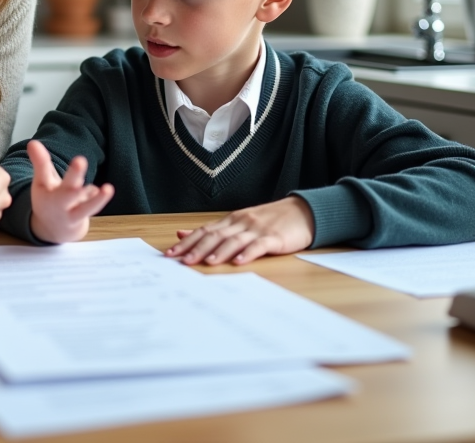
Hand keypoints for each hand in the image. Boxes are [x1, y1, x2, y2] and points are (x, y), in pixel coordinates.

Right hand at [27, 140, 113, 243]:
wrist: (51, 230)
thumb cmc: (48, 200)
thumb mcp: (42, 182)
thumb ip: (40, 162)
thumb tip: (32, 143)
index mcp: (45, 191)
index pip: (43, 172)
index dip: (40, 159)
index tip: (34, 144)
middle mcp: (58, 203)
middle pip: (66, 189)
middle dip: (74, 175)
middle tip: (80, 160)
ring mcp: (70, 214)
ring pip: (84, 208)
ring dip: (96, 200)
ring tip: (107, 189)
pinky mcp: (82, 220)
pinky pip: (91, 210)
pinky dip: (97, 200)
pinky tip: (101, 191)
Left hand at [165, 196, 314, 265]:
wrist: (303, 212)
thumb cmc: (270, 220)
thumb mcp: (238, 222)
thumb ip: (212, 229)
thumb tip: (182, 233)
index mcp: (231, 220)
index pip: (204, 231)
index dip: (187, 242)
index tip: (170, 254)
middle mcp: (241, 223)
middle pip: (215, 235)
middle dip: (198, 248)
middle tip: (183, 261)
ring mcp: (258, 229)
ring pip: (234, 240)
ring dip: (220, 251)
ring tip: (207, 263)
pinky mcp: (275, 237)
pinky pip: (259, 245)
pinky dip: (248, 253)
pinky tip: (239, 262)